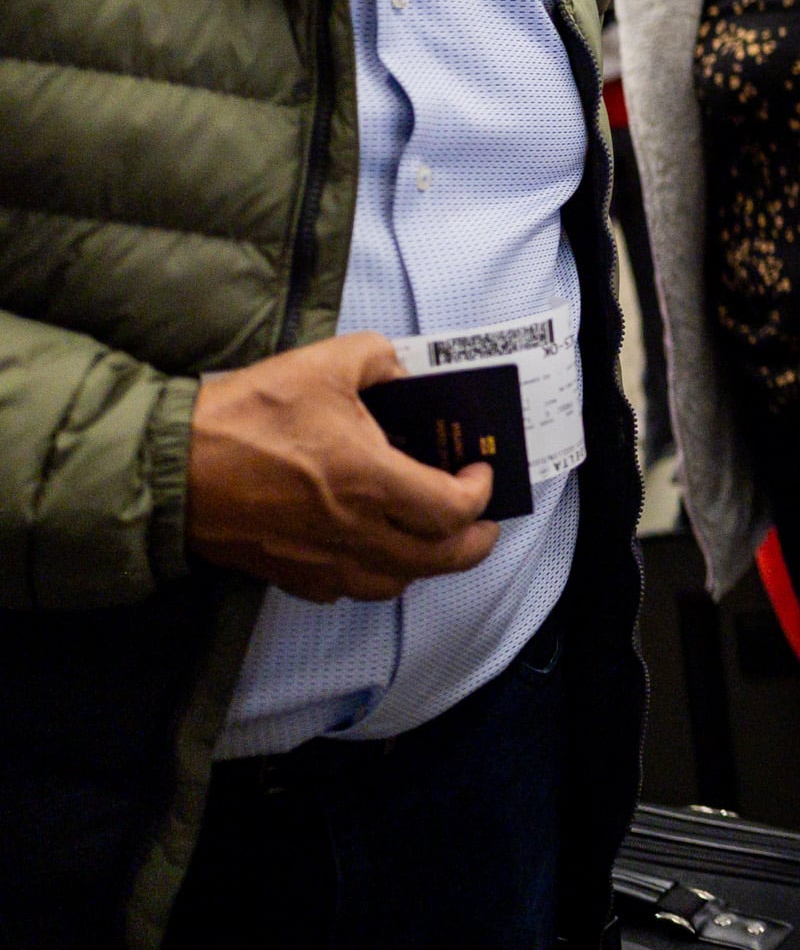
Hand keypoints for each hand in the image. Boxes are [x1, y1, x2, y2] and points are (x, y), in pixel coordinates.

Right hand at [188, 333, 498, 601]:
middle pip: (440, 560)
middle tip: (481, 522)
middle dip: (473, 542)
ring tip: (431, 534)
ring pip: (397, 583)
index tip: (478, 472)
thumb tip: (402, 373)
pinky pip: (349, 590)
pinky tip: (371, 546)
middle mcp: (353, 532)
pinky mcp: (289, 575)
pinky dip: (374, 574)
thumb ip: (378, 360)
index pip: (454, 510)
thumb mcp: (322, 362)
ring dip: (426, 562)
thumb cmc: (244, 416)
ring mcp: (321, 562)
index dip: (479, 493)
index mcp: (370, 482)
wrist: (167, 468)